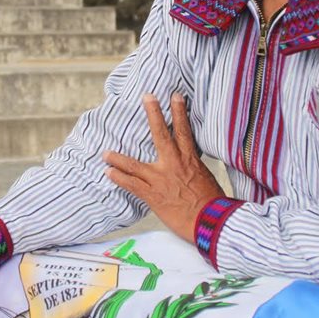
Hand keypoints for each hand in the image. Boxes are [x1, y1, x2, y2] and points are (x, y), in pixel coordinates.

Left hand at [103, 92, 224, 242]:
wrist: (209, 221)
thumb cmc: (212, 203)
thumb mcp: (206, 179)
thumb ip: (193, 169)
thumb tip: (189, 166)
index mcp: (190, 159)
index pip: (184, 130)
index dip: (179, 111)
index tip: (175, 96)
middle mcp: (173, 164)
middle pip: (160, 134)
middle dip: (153, 113)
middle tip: (147, 97)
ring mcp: (160, 179)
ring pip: (134, 165)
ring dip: (117, 158)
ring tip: (105, 153)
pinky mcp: (152, 195)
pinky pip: (131, 185)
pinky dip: (118, 178)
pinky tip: (108, 173)